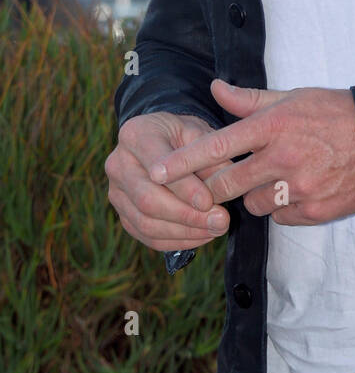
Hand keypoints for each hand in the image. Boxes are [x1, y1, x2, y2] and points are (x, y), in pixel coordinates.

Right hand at [105, 111, 231, 250]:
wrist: (164, 139)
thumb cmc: (184, 135)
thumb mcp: (200, 132)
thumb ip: (209, 157)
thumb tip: (220, 192)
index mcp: (136, 134)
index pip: (158, 165)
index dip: (184, 188)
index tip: (209, 202)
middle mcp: (118, 163)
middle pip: (147, 200)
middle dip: (187, 215)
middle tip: (220, 221)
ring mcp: (116, 191)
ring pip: (146, 223)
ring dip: (184, 232)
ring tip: (216, 229)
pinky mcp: (122, 213)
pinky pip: (145, 235)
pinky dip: (176, 240)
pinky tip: (201, 235)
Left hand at [148, 80, 354, 224]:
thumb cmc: (337, 114)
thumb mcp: (295, 97)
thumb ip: (250, 100)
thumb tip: (215, 88)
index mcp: (275, 125)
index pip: (218, 145)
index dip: (183, 161)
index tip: (156, 171)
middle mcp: (283, 157)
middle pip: (226, 185)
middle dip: (214, 188)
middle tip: (217, 182)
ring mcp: (299, 188)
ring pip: (253, 204)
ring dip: (255, 196)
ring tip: (277, 177)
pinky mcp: (314, 211)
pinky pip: (280, 218)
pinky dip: (282, 207)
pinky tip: (299, 189)